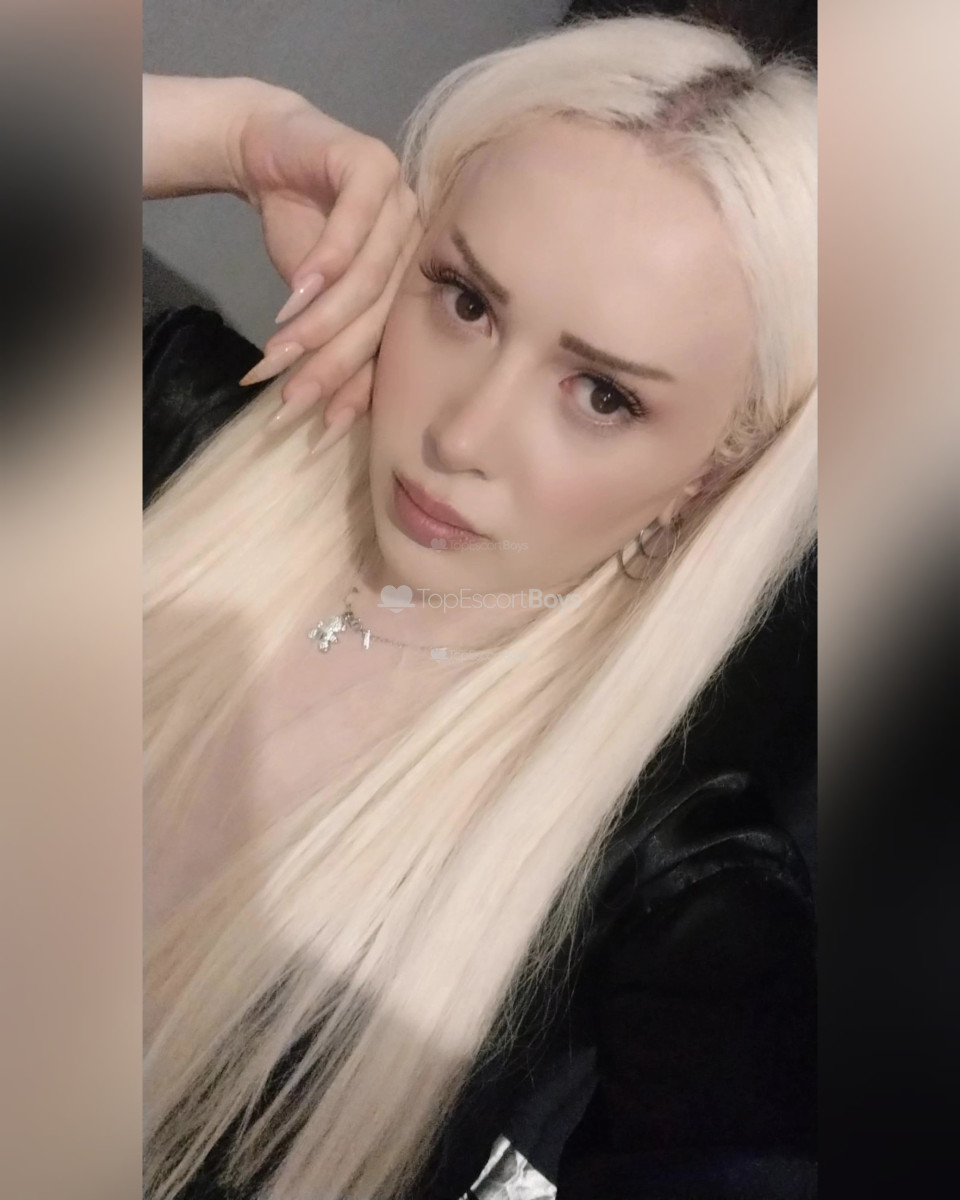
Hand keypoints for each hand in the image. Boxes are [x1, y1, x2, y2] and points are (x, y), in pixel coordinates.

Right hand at [228, 92, 422, 431]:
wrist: (267, 150)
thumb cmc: (299, 228)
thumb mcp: (311, 299)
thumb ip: (329, 342)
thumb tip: (326, 415)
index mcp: (412, 281)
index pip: (389, 344)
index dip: (358, 387)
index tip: (324, 426)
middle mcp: (417, 243)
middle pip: (379, 318)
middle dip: (332, 363)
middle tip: (293, 399)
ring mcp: (402, 201)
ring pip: (366, 278)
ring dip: (321, 320)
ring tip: (281, 351)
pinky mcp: (372, 165)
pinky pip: (352, 224)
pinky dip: (324, 264)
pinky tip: (296, 296)